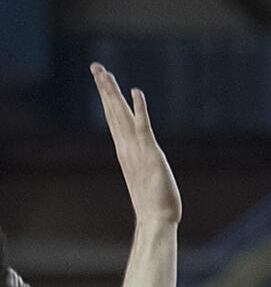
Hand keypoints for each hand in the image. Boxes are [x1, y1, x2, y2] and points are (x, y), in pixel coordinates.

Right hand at [91, 66, 181, 227]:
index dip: (107, 97)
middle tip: (96, 67)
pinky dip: (140, 109)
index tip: (100, 78)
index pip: (113, 118)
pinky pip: (143, 127)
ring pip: (122, 116)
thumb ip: (138, 165)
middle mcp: (127, 147)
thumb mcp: (142, 177)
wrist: (157, 220)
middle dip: (105, 89)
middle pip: (113, 112)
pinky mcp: (151, 154)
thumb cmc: (153, 203)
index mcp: (125, 150)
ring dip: (114, 94)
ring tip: (105, 74)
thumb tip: (137, 160)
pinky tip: (136, 93)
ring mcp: (137, 150)